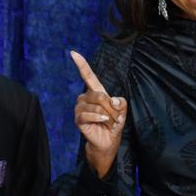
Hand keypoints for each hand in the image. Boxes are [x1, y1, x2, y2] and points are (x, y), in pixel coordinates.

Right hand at [70, 50, 127, 178]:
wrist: (108, 142)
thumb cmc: (114, 124)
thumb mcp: (122, 111)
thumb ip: (121, 103)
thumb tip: (113, 100)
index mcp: (96, 92)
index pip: (88, 76)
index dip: (82, 64)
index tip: (73, 53)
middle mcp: (85, 98)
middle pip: (99, 95)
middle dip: (111, 107)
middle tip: (115, 117)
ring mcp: (80, 108)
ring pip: (95, 106)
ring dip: (107, 115)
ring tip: (108, 122)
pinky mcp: (78, 119)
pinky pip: (87, 115)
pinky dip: (98, 118)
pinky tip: (103, 122)